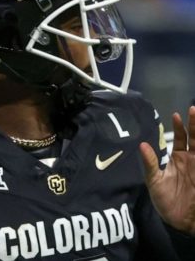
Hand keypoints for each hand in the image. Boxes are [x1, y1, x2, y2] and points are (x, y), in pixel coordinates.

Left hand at [140, 106, 194, 234]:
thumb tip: (142, 144)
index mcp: (178, 158)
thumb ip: (150, 163)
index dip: (179, 126)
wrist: (180, 222)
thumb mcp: (154, 181)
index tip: (176, 115)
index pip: (180, 138)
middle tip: (193, 109)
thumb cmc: (165, 200)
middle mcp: (192, 159)